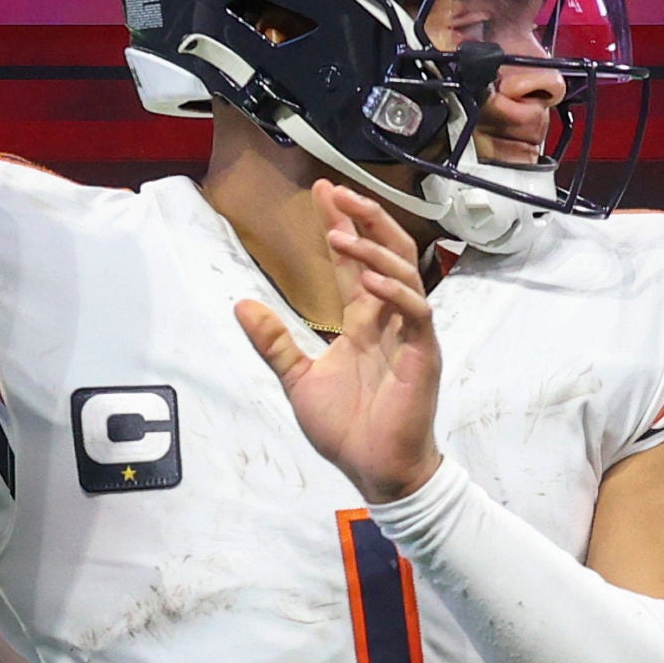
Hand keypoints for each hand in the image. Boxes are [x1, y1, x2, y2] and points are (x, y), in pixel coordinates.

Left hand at [236, 181, 443, 502]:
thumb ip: (274, 342)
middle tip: (337, 193)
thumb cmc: (346, 429)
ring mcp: (410, 334)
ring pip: (404, 274)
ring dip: (373, 250)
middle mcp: (390, 319)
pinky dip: (396, 292)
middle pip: (386, 253)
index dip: (341, 226)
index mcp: (365, 322)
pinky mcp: (423, 355)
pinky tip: (369, 280)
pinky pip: (416, 313)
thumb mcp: (297, 380)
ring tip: (340, 234)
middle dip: (364, 219)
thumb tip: (240, 305)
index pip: (355, 262)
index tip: (322, 193)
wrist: (375, 470)